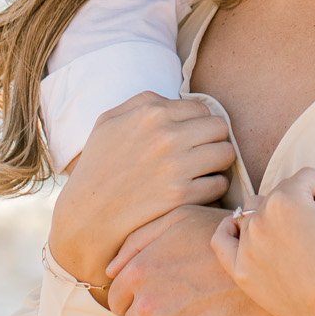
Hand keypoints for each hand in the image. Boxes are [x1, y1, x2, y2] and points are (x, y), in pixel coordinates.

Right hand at [49, 94, 235, 288]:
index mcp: (152, 114)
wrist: (87, 215)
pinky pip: (219, 184)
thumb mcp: (108, 122)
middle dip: (214, 139)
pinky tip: (197, 189)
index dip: (200, 123)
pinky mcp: (182, 196)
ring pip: (226, 154)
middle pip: (220, 128)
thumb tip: (174, 100)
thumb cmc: (97, 166)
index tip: (194, 136)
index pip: (203, 109)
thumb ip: (143, 102)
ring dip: (218, 162)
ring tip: (204, 170)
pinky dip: (213, 187)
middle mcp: (168, 136)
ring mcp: (177, 167)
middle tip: (202, 152)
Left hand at [109, 205, 282, 315]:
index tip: (164, 297)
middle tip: (183, 312)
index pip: (118, 299)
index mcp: (138, 272)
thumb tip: (111, 270)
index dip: (139, 298)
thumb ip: (139, 241)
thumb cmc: (227, 242)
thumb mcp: (182, 220)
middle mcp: (146, 304)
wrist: (275, 274)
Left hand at [211, 142, 314, 315]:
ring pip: (254, 212)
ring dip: (271, 217)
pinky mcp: (239, 270)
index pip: (306, 178)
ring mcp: (245, 246)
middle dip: (298, 204)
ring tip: (295, 240)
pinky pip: (222, 237)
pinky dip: (231, 229)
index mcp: (286, 201)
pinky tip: (245, 231)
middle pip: (279, 193)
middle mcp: (259, 219)